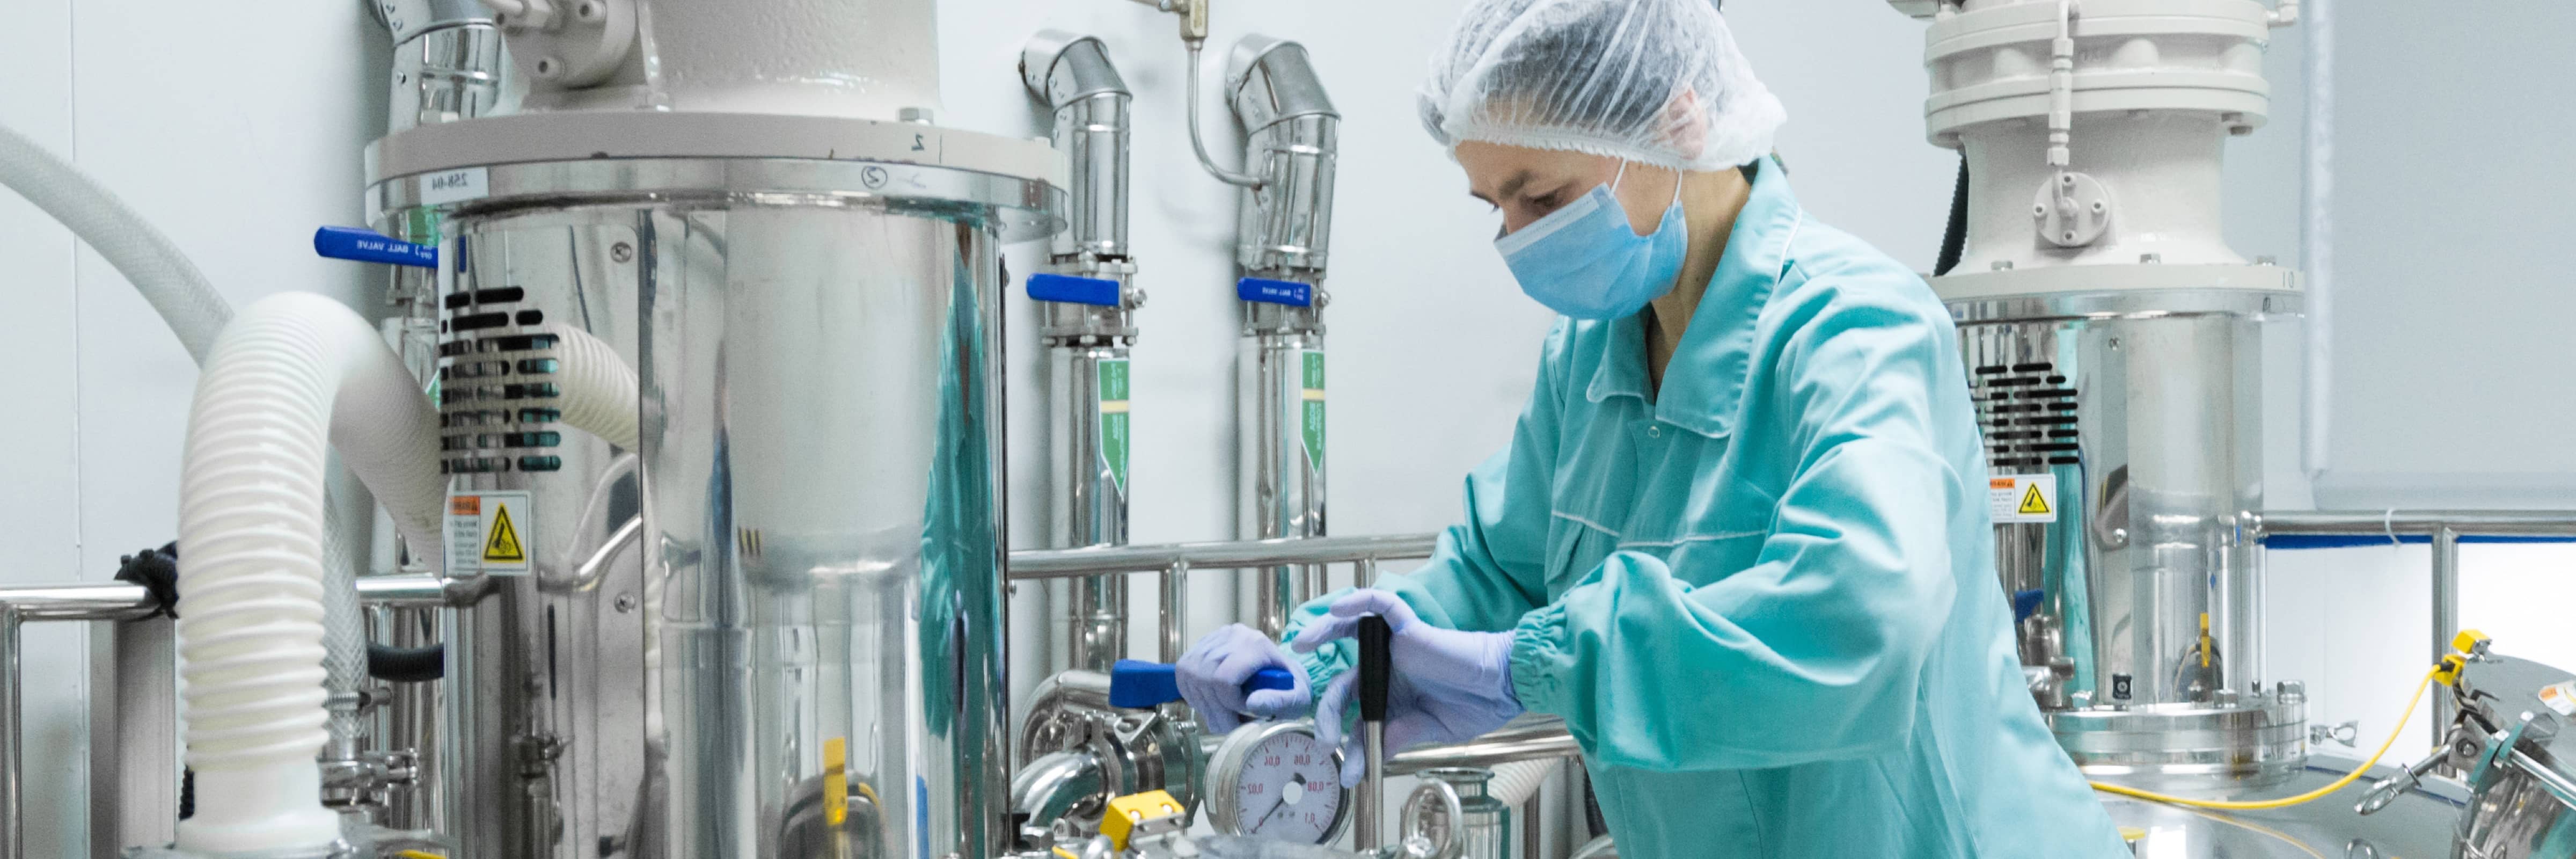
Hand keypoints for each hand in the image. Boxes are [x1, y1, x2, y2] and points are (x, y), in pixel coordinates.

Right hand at [1178, 624, 1313, 733]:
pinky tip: (1213, 702)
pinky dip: (1194, 695)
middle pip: (1205, 679)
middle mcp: (1232, 635)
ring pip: (1191, 677)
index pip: (1223, 678)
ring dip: (1204, 705)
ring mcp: (1213, 639)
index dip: (1229, 704)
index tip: (1245, 714)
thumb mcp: (1298, 698)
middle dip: (1216, 710)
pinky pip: (1183, 675)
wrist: (1281, 673)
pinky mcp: (1200, 646)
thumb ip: (1280, 701)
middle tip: (1231, 725)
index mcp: (1256, 644)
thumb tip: (1253, 704)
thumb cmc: (1291, 687)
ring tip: (1224, 716)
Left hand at [1292, 589, 1523, 785]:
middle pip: (1344, 681)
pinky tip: (1338, 609)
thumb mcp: (1427, 730)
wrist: (1503, 689)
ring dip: (1323, 632)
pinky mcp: (1410, 628)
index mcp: (1390, 696)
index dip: (1347, 740)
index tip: (1346, 769)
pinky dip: (1359, 603)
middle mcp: (1387, 670)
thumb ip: (1394, 738)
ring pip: (1351, 632)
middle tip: (1324, 737)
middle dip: (1328, 709)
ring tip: (1302, 643)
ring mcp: (1396, 648)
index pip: (1356, 715)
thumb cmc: (1474, 706)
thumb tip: (1363, 764)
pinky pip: (1382, 607)